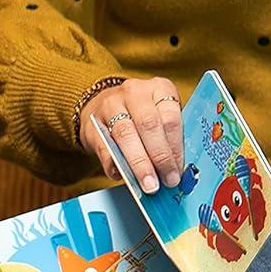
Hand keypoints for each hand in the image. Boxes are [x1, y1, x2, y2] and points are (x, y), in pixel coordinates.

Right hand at [78, 77, 184, 193]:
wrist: (102, 104)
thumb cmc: (140, 113)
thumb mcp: (160, 114)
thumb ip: (168, 136)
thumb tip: (176, 169)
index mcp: (160, 88)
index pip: (171, 118)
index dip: (176, 147)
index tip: (178, 169)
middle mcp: (135, 92)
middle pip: (149, 125)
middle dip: (159, 157)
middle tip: (166, 180)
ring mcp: (111, 105)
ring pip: (126, 135)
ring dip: (139, 164)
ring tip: (149, 184)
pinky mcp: (92, 123)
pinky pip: (104, 146)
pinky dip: (114, 164)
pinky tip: (123, 176)